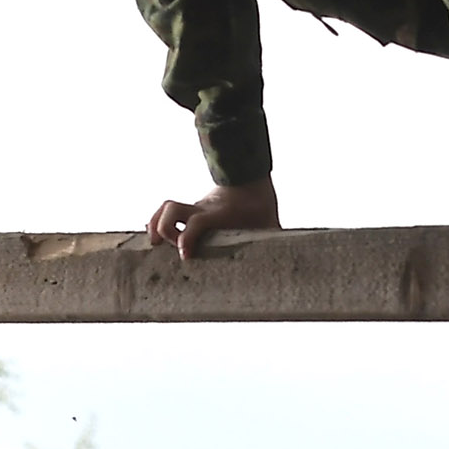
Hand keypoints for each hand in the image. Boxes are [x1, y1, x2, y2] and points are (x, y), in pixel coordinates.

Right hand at [147, 177, 281, 259]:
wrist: (252, 183)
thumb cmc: (261, 211)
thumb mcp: (270, 228)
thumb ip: (276, 245)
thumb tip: (294, 266)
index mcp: (222, 213)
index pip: (197, 221)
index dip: (188, 238)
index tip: (186, 256)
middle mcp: (203, 209)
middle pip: (173, 209)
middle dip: (165, 230)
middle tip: (171, 251)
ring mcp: (194, 208)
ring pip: (166, 207)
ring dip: (156, 224)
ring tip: (154, 245)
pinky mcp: (188, 211)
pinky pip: (165, 211)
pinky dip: (155, 222)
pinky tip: (153, 238)